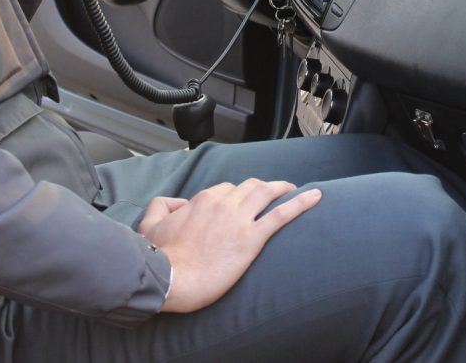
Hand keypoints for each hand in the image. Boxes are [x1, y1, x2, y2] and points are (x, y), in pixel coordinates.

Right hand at [138, 179, 322, 312]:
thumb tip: (173, 202)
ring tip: (294, 189)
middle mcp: (224, 203)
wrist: (171, 279)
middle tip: (273, 192)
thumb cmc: (161, 257)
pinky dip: (300, 203)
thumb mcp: (151, 224)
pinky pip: (281, 215)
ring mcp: (239, 220)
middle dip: (263, 188)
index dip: (236, 196)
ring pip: (267, 193)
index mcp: (203, 199)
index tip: (242, 204)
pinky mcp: (252, 239)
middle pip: (250, 187)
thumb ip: (161, 206)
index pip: (226, 189)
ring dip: (283, 189)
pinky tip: (314, 198)